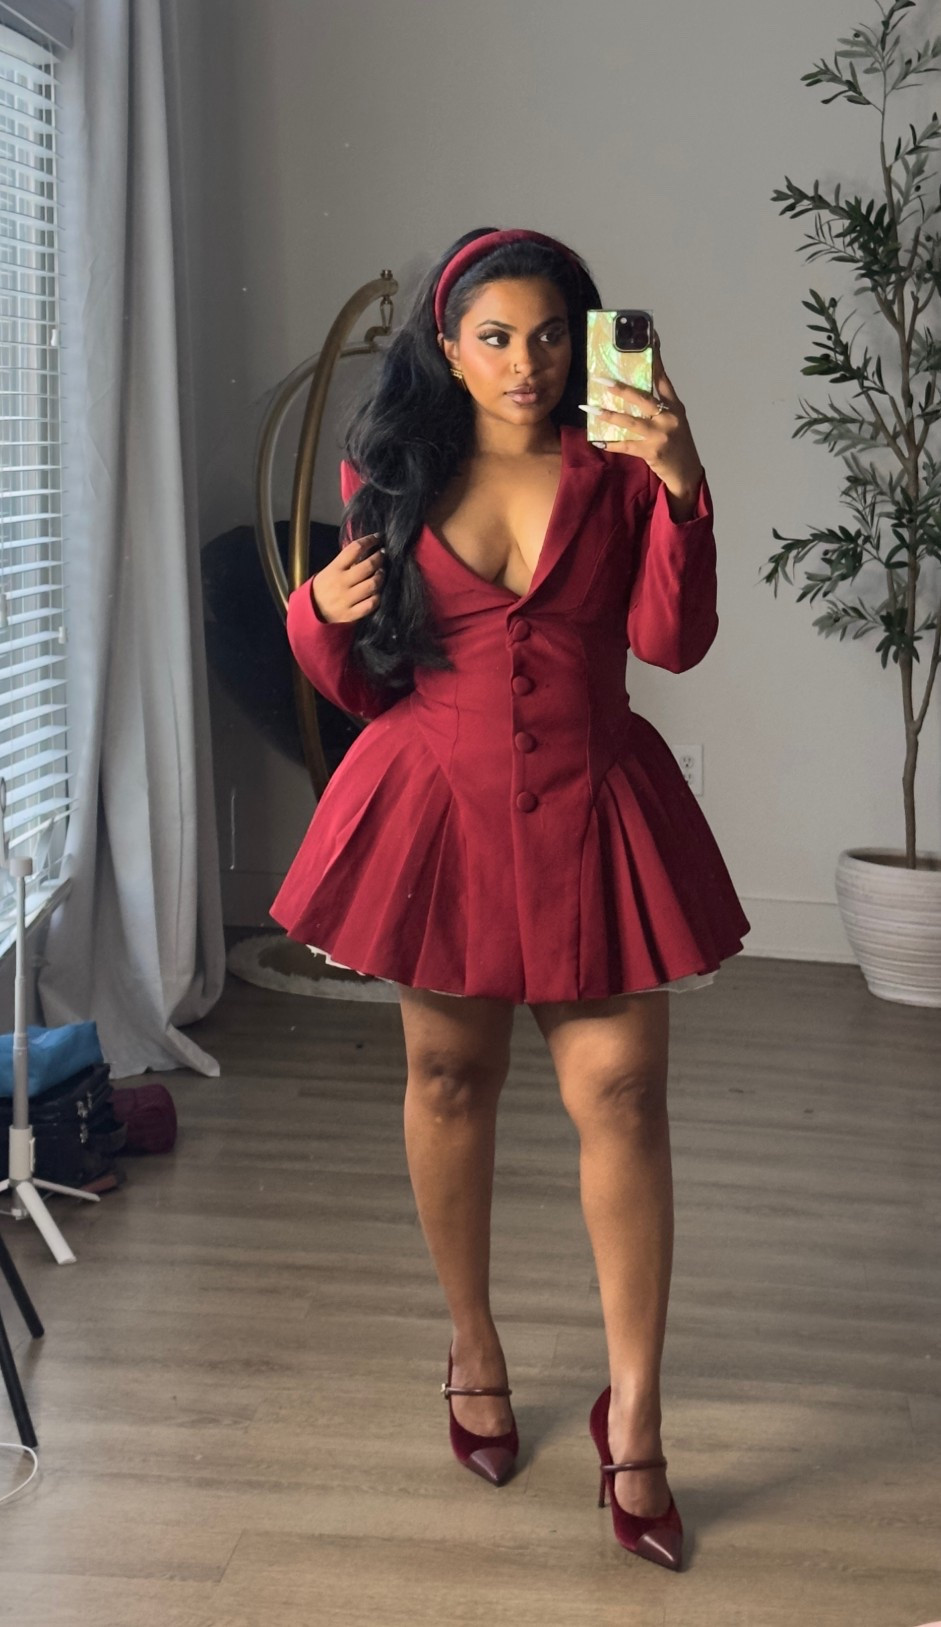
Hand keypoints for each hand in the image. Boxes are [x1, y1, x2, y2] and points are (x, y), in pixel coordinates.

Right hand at [311, 532, 385, 622]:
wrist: (312, 610)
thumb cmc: (324, 586)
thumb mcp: (329, 570)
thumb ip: (345, 561)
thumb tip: (367, 549)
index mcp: (334, 568)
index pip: (354, 549)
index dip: (369, 540)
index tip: (377, 537)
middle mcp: (341, 583)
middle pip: (367, 566)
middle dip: (379, 558)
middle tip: (382, 554)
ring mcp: (347, 599)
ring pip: (372, 585)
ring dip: (380, 577)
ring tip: (381, 572)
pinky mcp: (351, 614)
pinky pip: (371, 604)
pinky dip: (377, 597)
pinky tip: (377, 592)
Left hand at [581, 330, 704, 500]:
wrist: (686, 472)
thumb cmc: (677, 443)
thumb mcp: (673, 420)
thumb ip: (658, 405)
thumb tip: (631, 391)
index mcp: (675, 406)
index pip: (662, 378)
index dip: (655, 358)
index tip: (647, 338)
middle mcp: (669, 417)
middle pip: (642, 398)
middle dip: (620, 388)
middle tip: (601, 380)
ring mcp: (660, 435)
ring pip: (630, 421)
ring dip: (607, 415)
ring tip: (590, 409)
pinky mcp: (652, 452)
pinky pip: (626, 445)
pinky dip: (611, 443)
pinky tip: (598, 440)